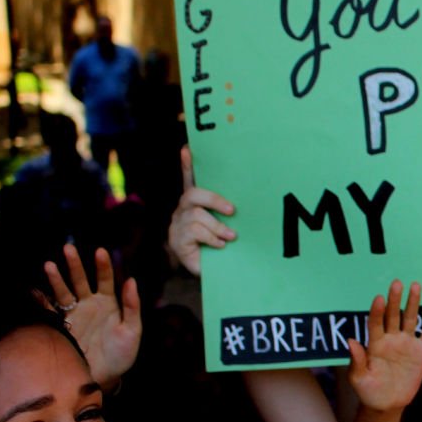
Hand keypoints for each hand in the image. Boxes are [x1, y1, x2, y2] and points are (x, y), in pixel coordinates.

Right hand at [45, 244, 140, 388]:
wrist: (105, 378)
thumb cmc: (122, 355)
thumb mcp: (132, 331)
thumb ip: (132, 306)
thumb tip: (132, 280)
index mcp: (109, 303)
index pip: (105, 279)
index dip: (103, 266)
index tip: (100, 251)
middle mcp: (89, 305)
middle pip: (80, 280)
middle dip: (75, 265)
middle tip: (68, 248)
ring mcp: (74, 315)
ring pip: (64, 292)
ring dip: (56, 279)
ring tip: (48, 265)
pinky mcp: (62, 327)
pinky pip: (50, 312)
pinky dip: (41, 302)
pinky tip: (34, 292)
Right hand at [168, 145, 237, 274]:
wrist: (217, 273)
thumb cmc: (225, 245)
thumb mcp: (229, 225)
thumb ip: (231, 210)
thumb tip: (243, 201)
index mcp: (197, 203)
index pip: (190, 180)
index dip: (188, 165)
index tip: (188, 148)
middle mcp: (184, 210)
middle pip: (193, 194)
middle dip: (214, 200)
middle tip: (233, 211)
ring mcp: (178, 225)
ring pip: (197, 215)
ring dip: (218, 227)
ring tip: (231, 237)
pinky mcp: (177, 240)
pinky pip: (195, 231)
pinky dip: (212, 238)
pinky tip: (221, 246)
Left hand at [347, 280, 421, 413]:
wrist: (387, 404)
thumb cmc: (369, 391)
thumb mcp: (358, 378)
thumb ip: (356, 360)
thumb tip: (351, 341)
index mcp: (374, 344)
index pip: (375, 323)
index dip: (377, 311)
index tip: (379, 298)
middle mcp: (390, 339)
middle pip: (393, 315)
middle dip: (395, 300)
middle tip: (397, 283)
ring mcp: (406, 343)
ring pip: (410, 318)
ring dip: (413, 302)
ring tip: (415, 286)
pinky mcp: (421, 351)